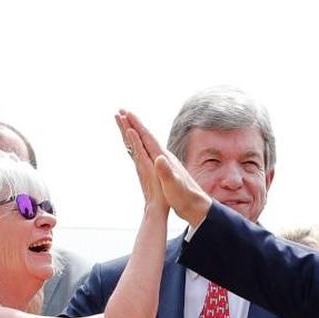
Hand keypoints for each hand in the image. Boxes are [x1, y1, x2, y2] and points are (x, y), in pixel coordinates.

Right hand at [121, 109, 210, 225]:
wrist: (196, 206)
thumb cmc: (185, 197)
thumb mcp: (174, 185)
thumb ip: (166, 172)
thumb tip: (159, 158)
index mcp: (164, 159)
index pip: (148, 138)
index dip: (137, 126)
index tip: (126, 113)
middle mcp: (165, 157)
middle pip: (147, 136)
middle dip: (135, 124)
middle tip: (122, 111)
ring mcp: (166, 163)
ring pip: (148, 143)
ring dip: (138, 133)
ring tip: (128, 124)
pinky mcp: (165, 169)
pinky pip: (149, 152)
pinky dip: (142, 146)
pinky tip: (142, 145)